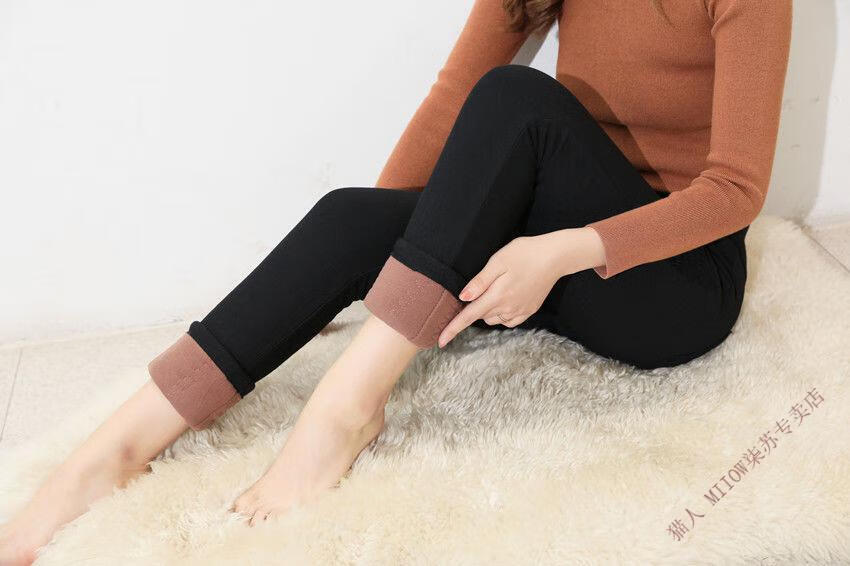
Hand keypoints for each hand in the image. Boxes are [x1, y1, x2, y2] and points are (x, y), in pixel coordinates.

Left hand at [436, 227, 605, 347]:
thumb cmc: (524, 253)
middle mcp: (508, 307)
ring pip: (494, 318)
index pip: (469, 316)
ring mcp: (520, 310)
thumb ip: (480, 282)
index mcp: (497, 296)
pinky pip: (509, 320)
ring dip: (489, 309)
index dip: (453, 329)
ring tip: (498, 286)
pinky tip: (508, 298)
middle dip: (475, 306)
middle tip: (484, 284)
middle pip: (481, 316)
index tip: (440, 341)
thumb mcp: (498, 261)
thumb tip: (463, 297)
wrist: (555, 256)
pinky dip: (503, 313)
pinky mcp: (530, 310)